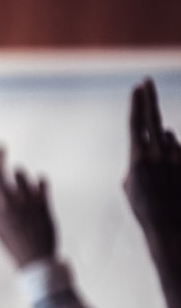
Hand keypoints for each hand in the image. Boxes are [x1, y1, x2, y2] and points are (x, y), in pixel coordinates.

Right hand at [0, 147, 55, 266]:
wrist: (35, 259)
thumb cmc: (13, 242)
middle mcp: (8, 203)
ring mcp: (26, 203)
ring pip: (21, 176)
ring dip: (20, 174)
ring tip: (18, 174)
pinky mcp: (43, 204)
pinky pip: (41, 183)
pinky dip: (40, 181)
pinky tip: (39, 182)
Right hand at [125, 78, 180, 261]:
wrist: (170, 226)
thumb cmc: (146, 210)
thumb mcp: (131, 188)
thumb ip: (138, 162)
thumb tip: (158, 140)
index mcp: (137, 159)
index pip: (136, 123)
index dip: (136, 104)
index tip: (137, 87)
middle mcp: (157, 154)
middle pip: (152, 118)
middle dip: (148, 99)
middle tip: (146, 82)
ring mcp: (174, 157)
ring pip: (167, 138)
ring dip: (161, 147)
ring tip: (159, 172)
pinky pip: (176, 150)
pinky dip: (171, 154)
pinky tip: (166, 172)